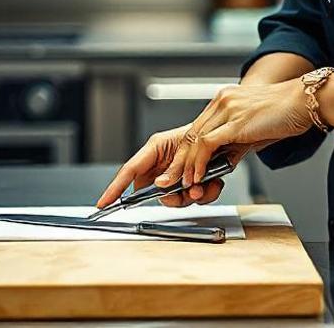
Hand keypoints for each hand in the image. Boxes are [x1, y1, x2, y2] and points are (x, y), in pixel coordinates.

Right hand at [95, 124, 244, 209]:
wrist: (230, 133)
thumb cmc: (206, 129)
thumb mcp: (186, 145)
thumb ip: (173, 167)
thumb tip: (161, 185)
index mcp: (156, 150)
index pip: (129, 171)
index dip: (114, 188)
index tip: (102, 203)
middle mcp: (165, 165)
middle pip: (155, 192)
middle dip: (171, 198)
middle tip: (184, 195)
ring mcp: (179, 175)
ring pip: (176, 199)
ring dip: (192, 197)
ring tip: (205, 187)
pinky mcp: (195, 182)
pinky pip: (194, 197)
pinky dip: (206, 194)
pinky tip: (215, 184)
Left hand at [156, 79, 314, 191]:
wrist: (304, 102)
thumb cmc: (286, 114)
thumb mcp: (254, 131)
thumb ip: (236, 143)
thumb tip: (224, 162)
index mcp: (225, 100)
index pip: (196, 129)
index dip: (185, 152)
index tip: (179, 170)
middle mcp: (222, 101)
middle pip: (190, 134)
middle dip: (178, 162)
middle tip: (170, 181)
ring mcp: (227, 109)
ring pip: (195, 140)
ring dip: (186, 166)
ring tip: (183, 184)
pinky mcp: (235, 121)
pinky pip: (207, 144)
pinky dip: (199, 163)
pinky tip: (198, 176)